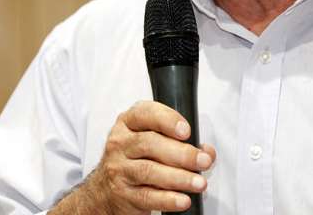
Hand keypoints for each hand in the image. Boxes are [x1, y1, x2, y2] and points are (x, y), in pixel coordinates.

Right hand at [52, 100, 215, 214]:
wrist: (105, 189)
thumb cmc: (134, 158)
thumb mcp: (150, 139)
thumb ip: (178, 140)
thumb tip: (206, 151)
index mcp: (128, 123)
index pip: (146, 114)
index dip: (168, 120)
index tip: (186, 131)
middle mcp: (120, 143)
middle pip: (150, 144)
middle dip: (181, 153)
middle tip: (202, 161)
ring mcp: (119, 169)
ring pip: (149, 171)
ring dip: (179, 177)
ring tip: (199, 183)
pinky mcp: (123, 194)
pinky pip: (147, 196)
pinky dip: (168, 199)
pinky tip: (183, 199)